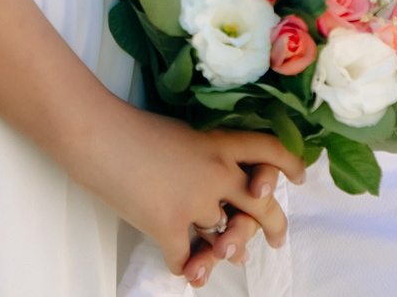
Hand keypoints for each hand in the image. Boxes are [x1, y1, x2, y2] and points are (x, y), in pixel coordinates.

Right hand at [63, 106, 302, 276]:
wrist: (97, 134)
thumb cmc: (129, 126)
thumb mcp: (180, 132)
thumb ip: (203, 157)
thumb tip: (215, 188)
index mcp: (218, 144)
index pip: (269, 151)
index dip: (290, 164)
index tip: (300, 177)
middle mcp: (216, 173)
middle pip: (261, 205)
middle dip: (275, 226)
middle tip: (278, 238)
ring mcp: (194, 203)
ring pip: (225, 238)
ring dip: (227, 250)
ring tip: (229, 256)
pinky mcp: (169, 226)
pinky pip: (186, 259)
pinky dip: (187, 267)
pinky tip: (186, 269)